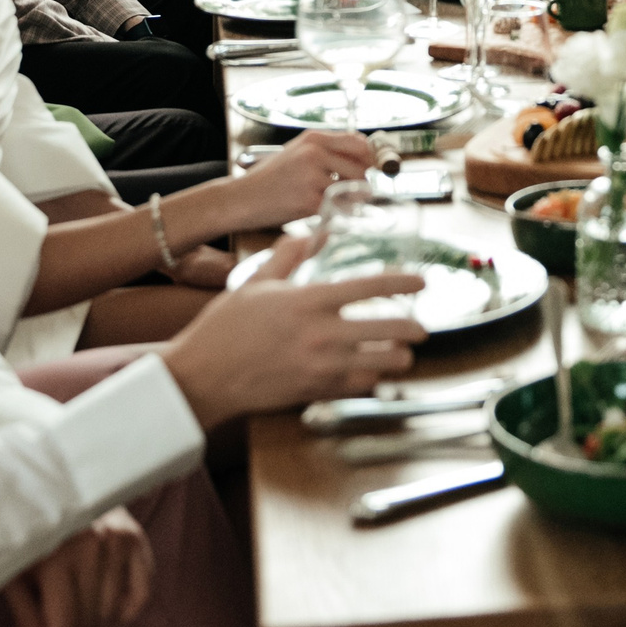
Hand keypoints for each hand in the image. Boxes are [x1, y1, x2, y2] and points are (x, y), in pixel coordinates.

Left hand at [4, 505, 153, 626]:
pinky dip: (125, 607)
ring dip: (93, 612)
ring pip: (110, 611)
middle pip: (86, 621)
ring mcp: (118, 539)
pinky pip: (140, 596)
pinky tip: (107, 596)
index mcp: (54, 555)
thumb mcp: (15, 572)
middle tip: (55, 602)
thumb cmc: (28, 531)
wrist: (53, 479)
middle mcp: (91, 546)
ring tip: (76, 587)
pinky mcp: (136, 536)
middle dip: (68, 626)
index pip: (62, 624)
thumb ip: (30, 618)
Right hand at [161, 237, 426, 425]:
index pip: (369, 286)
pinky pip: (356, 388)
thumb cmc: (224, 327)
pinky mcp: (314, 392)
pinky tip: (375, 376)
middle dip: (411, 329)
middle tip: (422, 329)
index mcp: (309, 300)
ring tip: (404, 355)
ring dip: (397, 359)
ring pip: (378, 363)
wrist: (202, 375)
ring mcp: (320, 366)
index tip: (422, 282)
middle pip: (386, 328)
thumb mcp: (255, 282)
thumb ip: (286, 256)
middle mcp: (321, 333)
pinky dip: (371, 381)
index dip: (401, 283)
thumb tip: (310, 234)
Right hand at [233, 129, 376, 230]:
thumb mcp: (297, 151)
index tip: (370, 169)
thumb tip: (364, 153)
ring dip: (351, 199)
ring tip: (336, 202)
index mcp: (314, 138)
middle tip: (353, 192)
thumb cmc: (270, 177)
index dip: (370, 158)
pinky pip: (338, 208)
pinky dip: (338, 212)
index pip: (359, 142)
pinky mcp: (308, 201)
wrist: (242, 198)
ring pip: (352, 189)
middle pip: (361, 168)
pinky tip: (325, 211)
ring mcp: (311, 177)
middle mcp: (314, 154)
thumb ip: (328, 150)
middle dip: (362, 183)